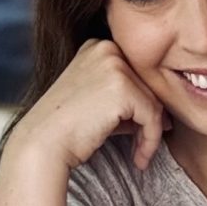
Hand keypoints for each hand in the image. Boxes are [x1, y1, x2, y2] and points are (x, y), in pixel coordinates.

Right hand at [7, 38, 170, 171]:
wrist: (43, 143)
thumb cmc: (68, 129)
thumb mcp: (99, 104)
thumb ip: (127, 101)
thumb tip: (163, 115)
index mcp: (98, 46)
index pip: (137, 76)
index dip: (143, 106)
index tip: (142, 132)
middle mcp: (107, 48)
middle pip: (148, 87)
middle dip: (150, 121)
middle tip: (144, 147)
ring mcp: (114, 65)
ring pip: (154, 103)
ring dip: (151, 134)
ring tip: (141, 156)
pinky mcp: (122, 87)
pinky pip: (152, 117)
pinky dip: (150, 141)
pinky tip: (139, 159)